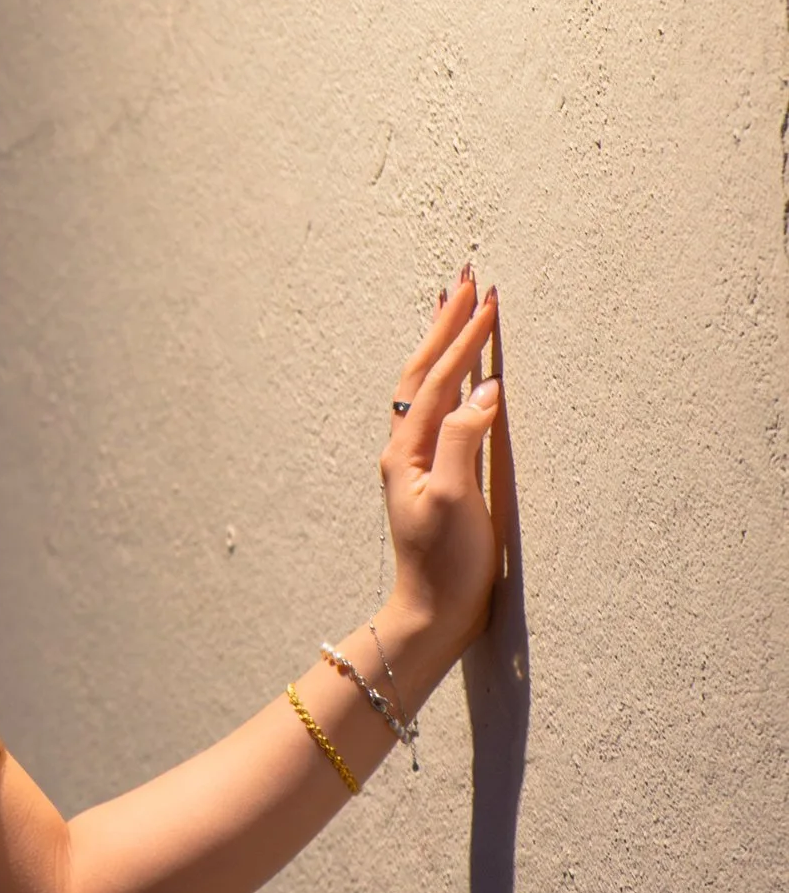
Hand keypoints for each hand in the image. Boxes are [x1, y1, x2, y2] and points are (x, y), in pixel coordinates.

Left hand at [378, 268, 505, 667]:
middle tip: (464, 279)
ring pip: (425, 386)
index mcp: (408, 449)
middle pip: (422, 370)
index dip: (463, 337)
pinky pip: (435, 408)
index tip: (486, 298)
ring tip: (453, 307)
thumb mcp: (457, 498)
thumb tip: (485, 389)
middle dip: (444, 323)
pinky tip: (458, 374)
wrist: (434, 613)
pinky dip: (447, 377)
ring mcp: (416, 461)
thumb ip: (465, 438)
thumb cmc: (447, 564)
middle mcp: (405, 448)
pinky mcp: (432, 475)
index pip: (437, 378)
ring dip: (441, 344)